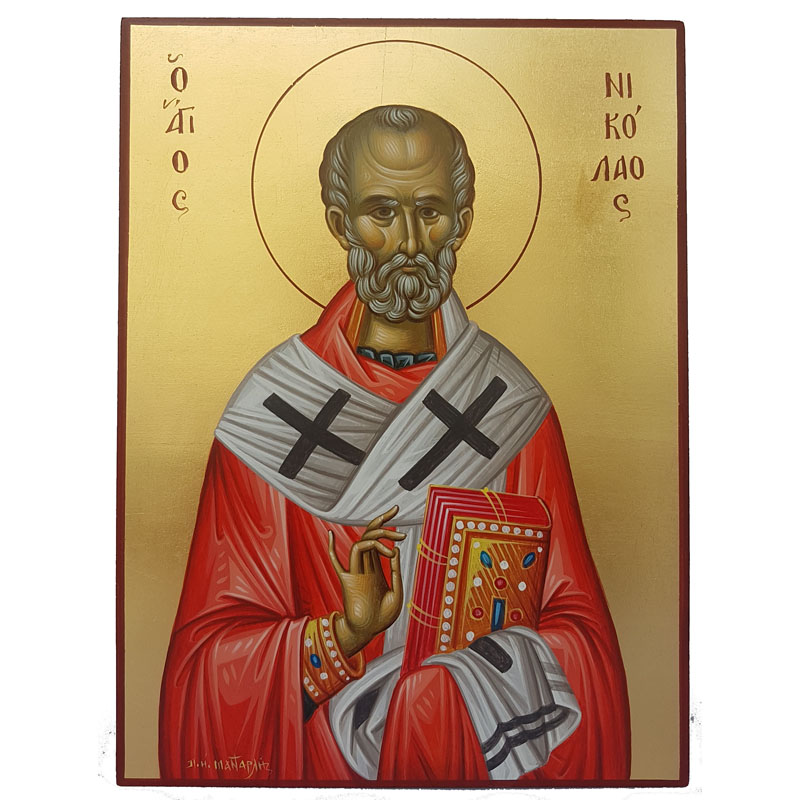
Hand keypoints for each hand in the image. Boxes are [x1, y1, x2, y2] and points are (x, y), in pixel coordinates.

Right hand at [328, 506, 404, 656]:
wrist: (368, 633)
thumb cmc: (382, 618)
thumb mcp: (396, 593)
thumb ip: (395, 571)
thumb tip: (394, 549)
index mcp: (377, 568)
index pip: (380, 539)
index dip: (387, 524)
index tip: (396, 510)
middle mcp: (366, 566)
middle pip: (370, 536)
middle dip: (382, 522)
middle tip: (396, 514)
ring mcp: (355, 572)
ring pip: (360, 544)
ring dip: (376, 538)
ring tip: (392, 546)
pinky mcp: (346, 580)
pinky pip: (336, 562)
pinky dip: (331, 548)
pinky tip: (330, 535)